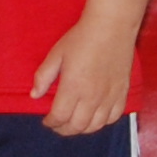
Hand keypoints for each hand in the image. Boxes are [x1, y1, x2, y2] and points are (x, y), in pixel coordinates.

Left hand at [33, 14, 137, 136]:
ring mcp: (109, 96)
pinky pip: (113, 117)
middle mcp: (92, 96)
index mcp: (73, 87)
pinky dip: (102, 123)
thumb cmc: (81, 38)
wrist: (111, 27)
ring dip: (82, 129)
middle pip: (77, 126)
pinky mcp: (122, 93)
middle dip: (64, 129)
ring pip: (95, 126)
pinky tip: (94, 118)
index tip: (46, 120)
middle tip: (57, 125)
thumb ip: (43, 76)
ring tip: (73, 123)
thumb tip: (34, 95)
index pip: (59, 116)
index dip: (51, 122)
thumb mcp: (56, 54)